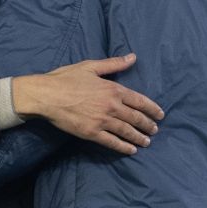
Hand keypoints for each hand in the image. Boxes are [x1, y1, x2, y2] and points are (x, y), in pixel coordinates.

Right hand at [11, 54, 163, 155]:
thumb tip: (133, 57)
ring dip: (139, 138)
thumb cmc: (66, 78)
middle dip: (148, 125)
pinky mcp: (92, 133)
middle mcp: (111, 106)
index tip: (160, 115)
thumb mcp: (91, 66)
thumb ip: (114, 64)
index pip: (140, 100)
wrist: (46, 95)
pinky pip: (112, 142)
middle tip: (155, 131)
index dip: (152, 109)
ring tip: (147, 142)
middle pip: (136, 118)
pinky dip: (123, 147)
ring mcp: (102, 121)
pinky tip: (131, 150)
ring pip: (127, 132)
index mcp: (113, 89)